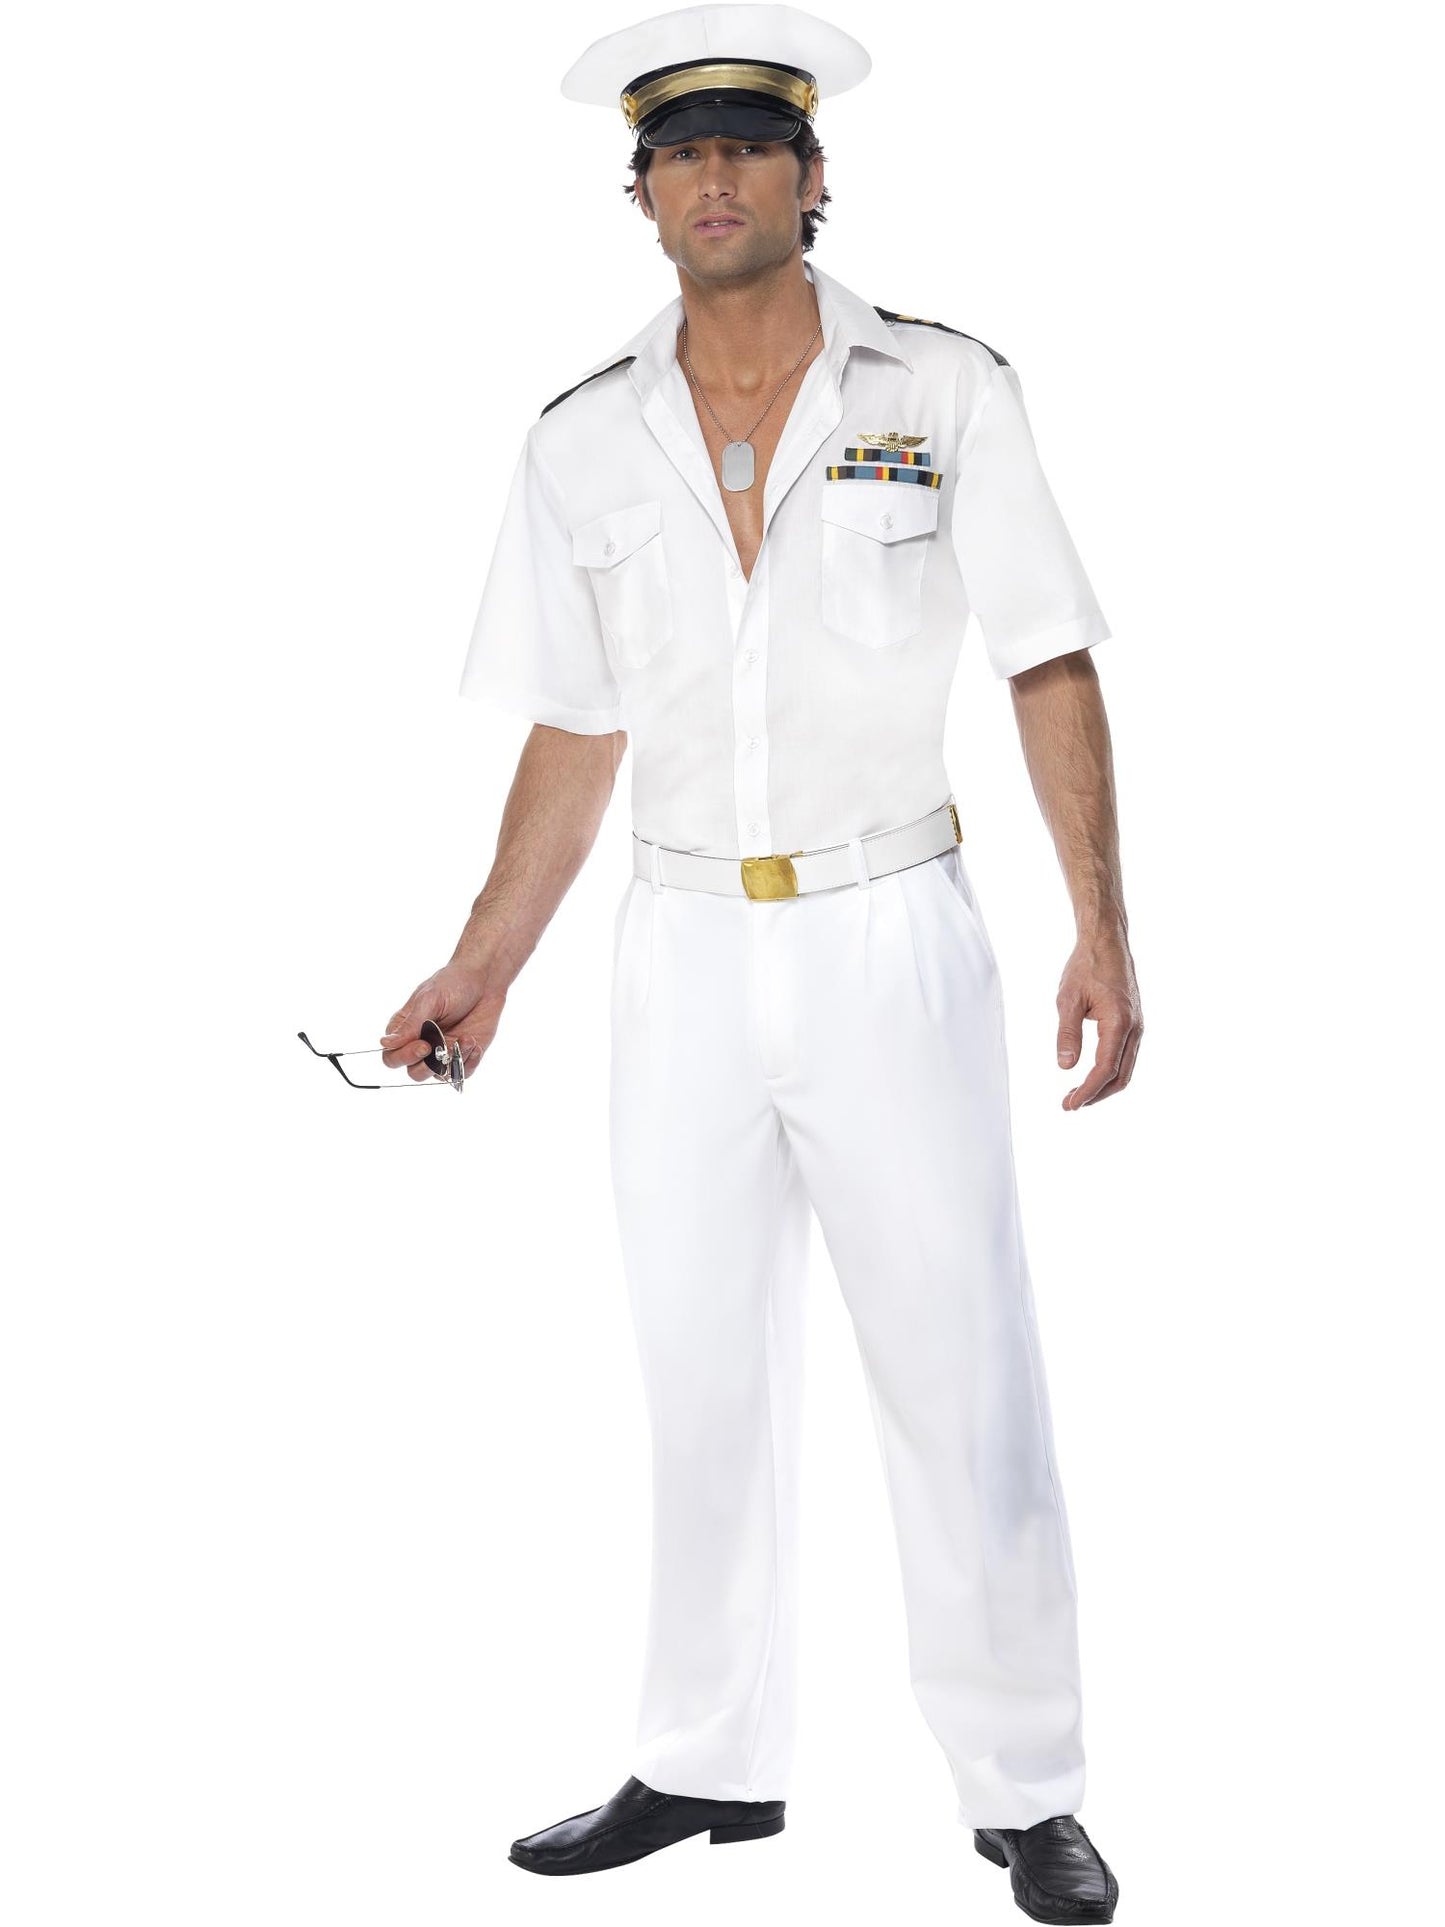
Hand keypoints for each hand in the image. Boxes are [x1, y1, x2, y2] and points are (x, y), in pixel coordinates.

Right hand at [380, 963, 503, 1082]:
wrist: (484, 979)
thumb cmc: (452, 983)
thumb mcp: (429, 1000)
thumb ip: (410, 1024)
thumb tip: (385, 1043)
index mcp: (405, 1030)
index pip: (392, 1056)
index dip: (405, 1057)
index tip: (424, 1045)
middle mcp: (421, 1044)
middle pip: (413, 1072)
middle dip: (427, 1066)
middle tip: (442, 1050)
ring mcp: (442, 1052)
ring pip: (438, 1075)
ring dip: (452, 1062)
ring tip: (467, 1039)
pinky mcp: (463, 1055)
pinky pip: (461, 1073)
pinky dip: (469, 1063)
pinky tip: (474, 1043)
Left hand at [1056, 927, 1141, 1109]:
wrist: (1107, 942)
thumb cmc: (1087, 966)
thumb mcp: (1068, 999)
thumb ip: (1067, 1033)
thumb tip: (1065, 1066)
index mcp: (1119, 1022)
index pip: (1105, 1069)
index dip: (1088, 1091)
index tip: (1070, 1104)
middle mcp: (1134, 1028)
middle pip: (1120, 1076)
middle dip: (1096, 1095)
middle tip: (1069, 1104)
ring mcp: (1137, 1026)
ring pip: (1125, 1068)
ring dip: (1103, 1086)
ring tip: (1076, 1094)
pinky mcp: (1134, 1023)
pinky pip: (1126, 1056)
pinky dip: (1110, 1072)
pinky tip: (1091, 1075)